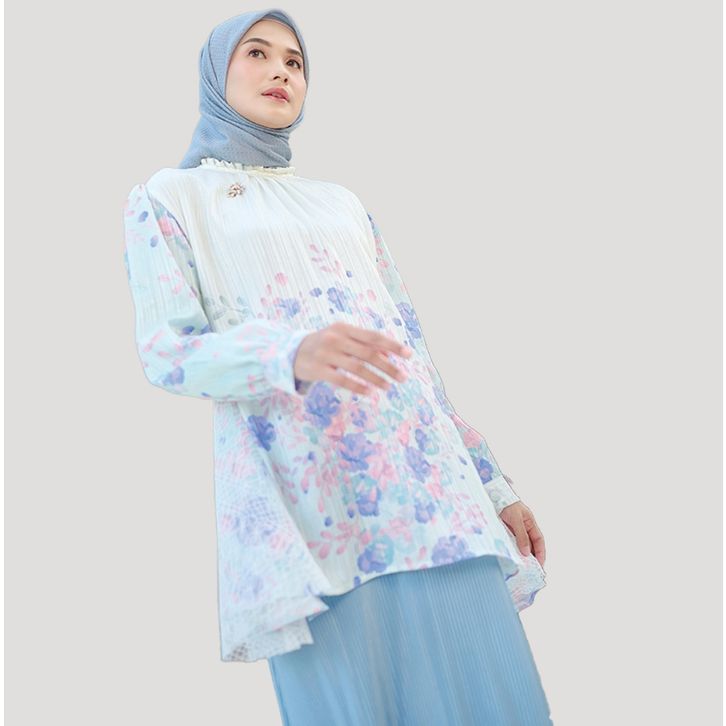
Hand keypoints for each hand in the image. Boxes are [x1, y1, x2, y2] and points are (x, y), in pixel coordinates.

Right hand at [293, 321, 412, 394]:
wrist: (290, 352)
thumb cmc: (324, 344)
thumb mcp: (342, 338)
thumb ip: (363, 344)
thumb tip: (389, 356)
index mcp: (344, 328)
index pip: (373, 336)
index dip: (392, 345)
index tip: (409, 354)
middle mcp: (335, 338)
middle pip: (368, 353)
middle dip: (388, 366)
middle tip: (403, 377)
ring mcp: (325, 354)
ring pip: (357, 368)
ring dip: (376, 378)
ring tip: (389, 386)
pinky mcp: (317, 370)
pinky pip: (341, 380)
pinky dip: (357, 387)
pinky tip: (370, 392)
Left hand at [499, 501, 545, 568]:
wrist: (491, 494)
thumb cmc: (506, 503)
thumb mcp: (516, 519)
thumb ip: (521, 535)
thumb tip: (527, 553)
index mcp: (530, 522)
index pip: (539, 540)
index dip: (541, 553)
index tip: (540, 565)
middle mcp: (523, 527)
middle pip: (530, 545)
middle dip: (531, 558)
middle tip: (530, 571)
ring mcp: (513, 529)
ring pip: (519, 545)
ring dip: (520, 555)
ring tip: (520, 568)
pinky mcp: (503, 531)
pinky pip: (509, 543)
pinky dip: (510, 551)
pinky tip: (509, 558)